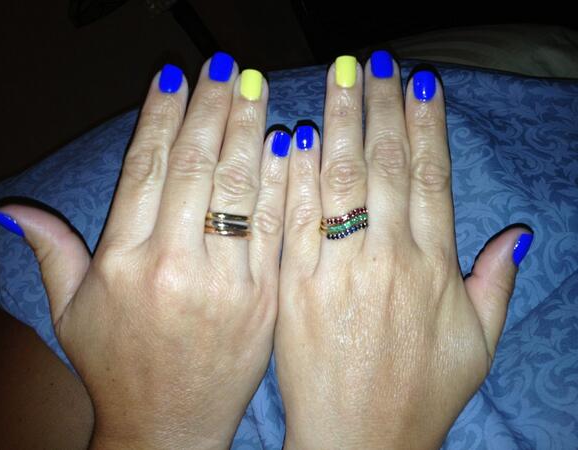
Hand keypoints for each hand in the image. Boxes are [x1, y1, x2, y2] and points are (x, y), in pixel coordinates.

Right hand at [0, 54, 289, 448]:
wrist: (170, 428)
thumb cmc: (118, 368)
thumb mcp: (72, 313)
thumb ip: (51, 252)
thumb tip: (12, 209)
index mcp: (122, 262)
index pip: (144, 170)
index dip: (159, 118)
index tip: (173, 79)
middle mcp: (174, 265)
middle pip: (194, 168)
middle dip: (209, 109)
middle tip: (222, 68)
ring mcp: (227, 281)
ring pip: (240, 189)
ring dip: (247, 130)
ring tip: (254, 86)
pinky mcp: (267, 298)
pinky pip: (278, 226)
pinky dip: (282, 180)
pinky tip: (285, 141)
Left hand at [275, 53, 533, 448]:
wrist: (360, 442)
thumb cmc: (421, 396)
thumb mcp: (477, 344)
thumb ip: (495, 283)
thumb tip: (520, 233)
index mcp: (433, 267)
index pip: (430, 176)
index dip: (426, 125)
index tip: (421, 83)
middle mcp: (386, 258)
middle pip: (384, 165)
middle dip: (381, 106)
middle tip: (375, 62)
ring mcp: (336, 270)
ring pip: (339, 179)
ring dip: (341, 122)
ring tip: (341, 77)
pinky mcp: (294, 286)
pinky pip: (294, 219)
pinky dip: (296, 174)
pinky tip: (297, 135)